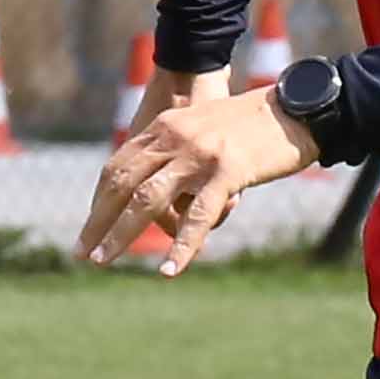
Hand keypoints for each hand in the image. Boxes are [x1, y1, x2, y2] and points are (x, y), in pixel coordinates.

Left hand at [76, 71, 321, 276]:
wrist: (297, 108)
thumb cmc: (254, 125)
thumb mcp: (203, 130)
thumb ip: (178, 153)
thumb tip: (161, 196)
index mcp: (165, 126)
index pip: (118, 166)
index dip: (99, 201)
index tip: (89, 229)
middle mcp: (174, 137)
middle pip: (122, 183)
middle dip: (98, 221)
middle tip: (83, 254)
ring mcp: (198, 154)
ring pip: (147, 200)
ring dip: (120, 234)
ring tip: (104, 262)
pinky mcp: (227, 172)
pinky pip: (197, 216)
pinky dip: (181, 246)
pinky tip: (169, 270)